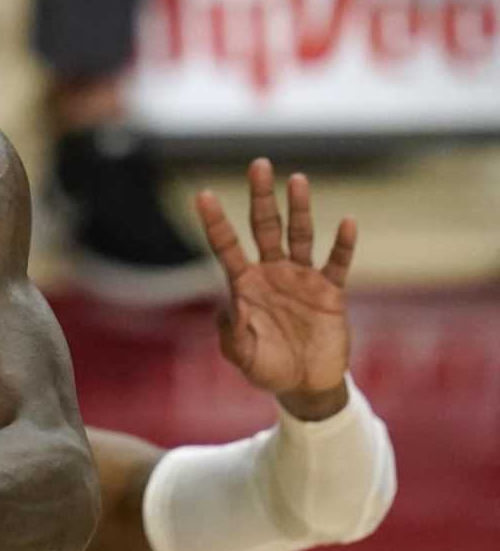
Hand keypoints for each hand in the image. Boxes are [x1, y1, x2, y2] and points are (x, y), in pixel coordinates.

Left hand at [194, 158, 357, 419]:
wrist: (304, 385)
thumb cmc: (266, 368)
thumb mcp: (243, 355)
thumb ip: (233, 335)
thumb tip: (229, 310)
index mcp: (244, 284)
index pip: (226, 246)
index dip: (215, 222)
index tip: (202, 194)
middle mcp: (271, 273)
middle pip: (265, 227)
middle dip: (261, 197)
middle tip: (258, 164)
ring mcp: (301, 279)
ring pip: (300, 236)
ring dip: (300, 209)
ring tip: (297, 179)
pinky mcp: (330, 292)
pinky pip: (338, 264)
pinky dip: (343, 245)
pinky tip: (347, 222)